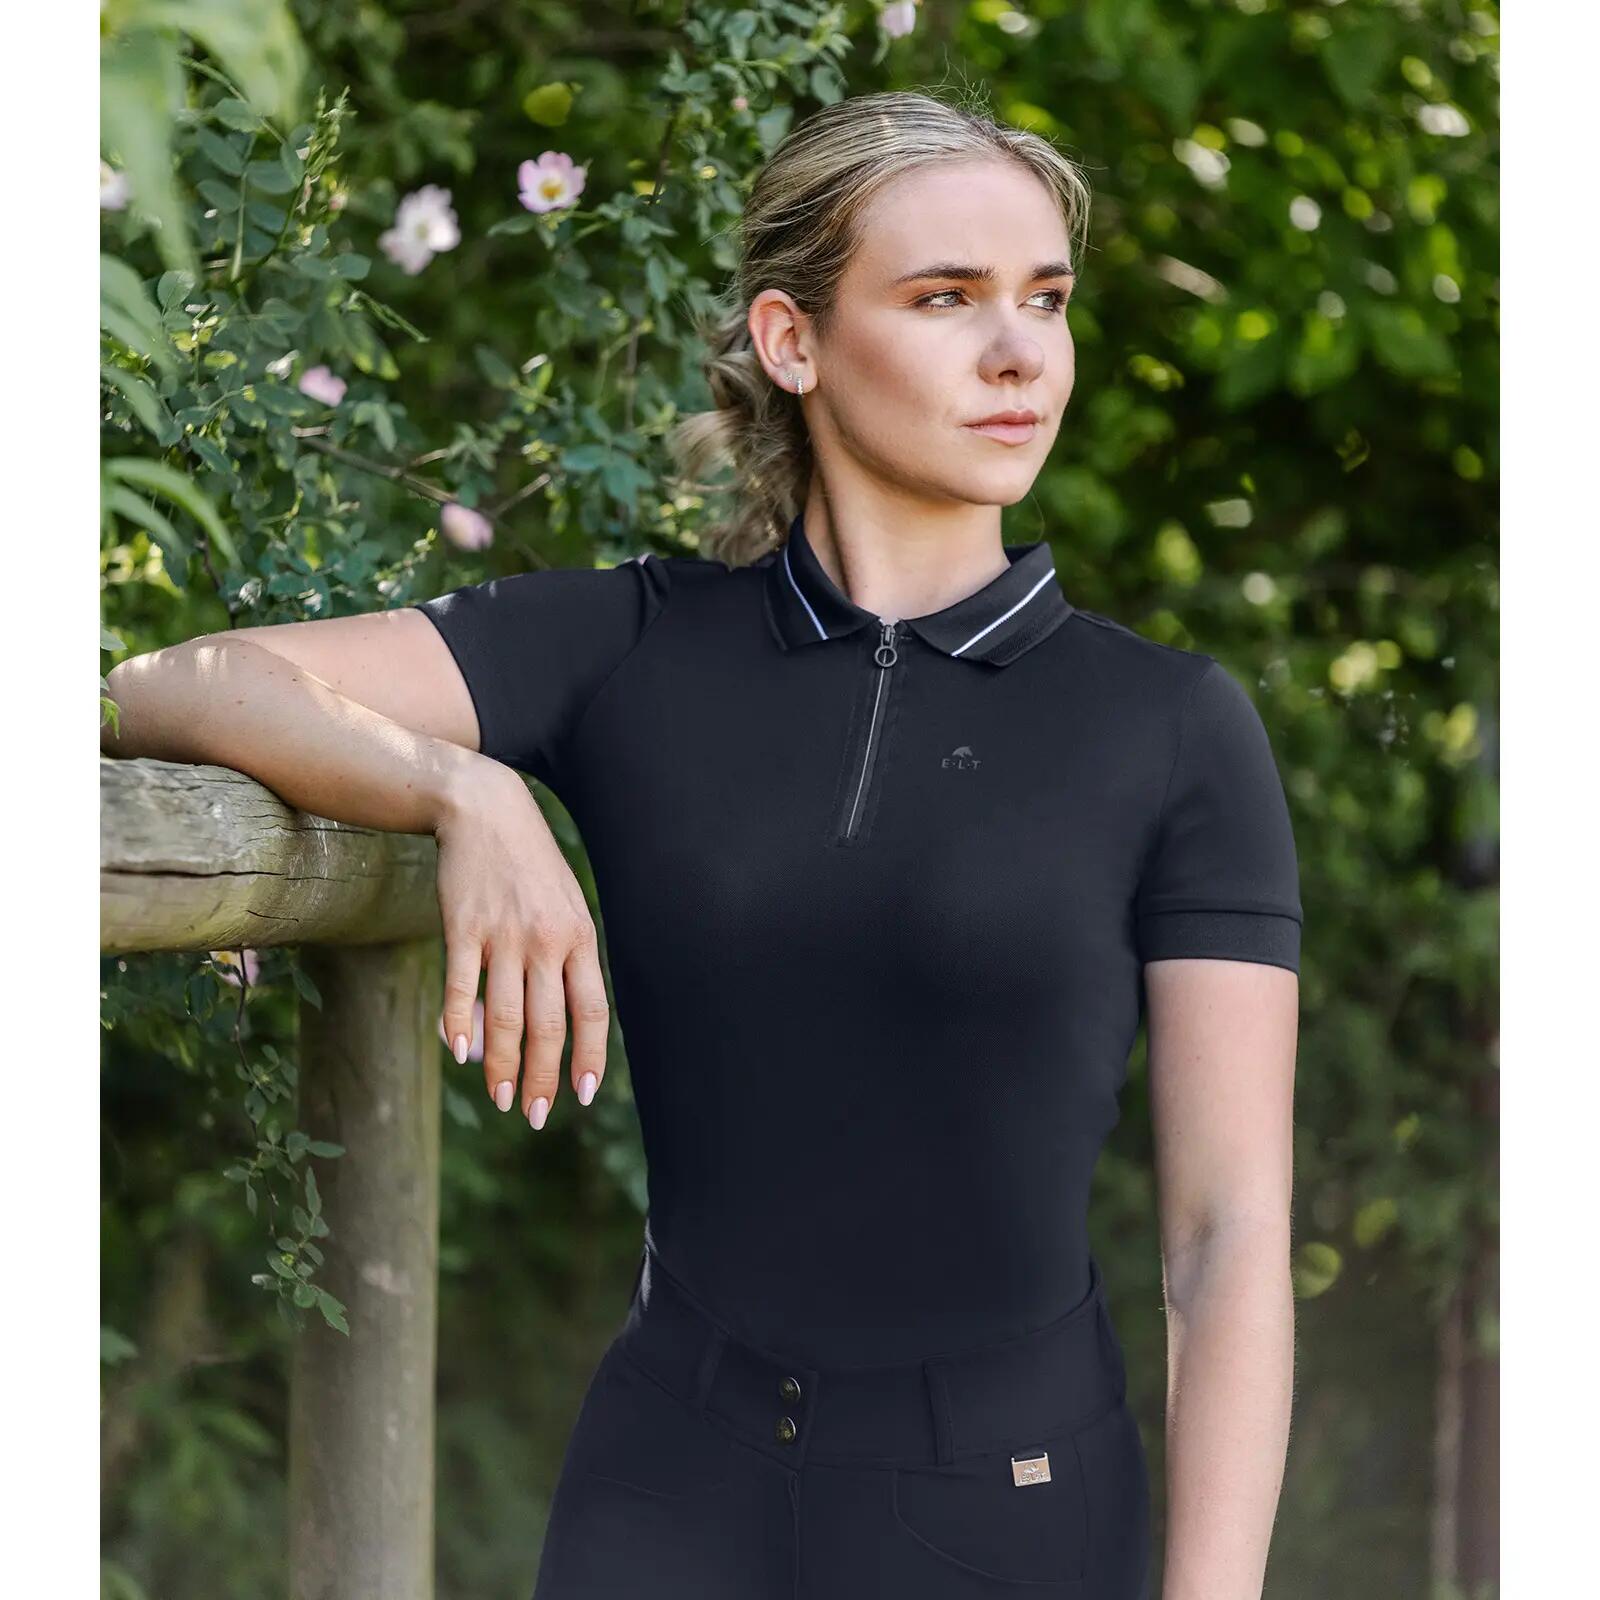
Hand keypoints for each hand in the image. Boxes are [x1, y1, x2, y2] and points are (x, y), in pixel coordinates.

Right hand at [433, 758, 608, 1129]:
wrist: (486, 811)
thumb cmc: (529, 869)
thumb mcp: (562, 908)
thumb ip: (559, 963)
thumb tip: (538, 1025)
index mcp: (579, 938)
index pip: (592, 1011)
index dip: (589, 1056)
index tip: (582, 1095)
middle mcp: (546, 941)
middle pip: (549, 1025)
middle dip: (543, 1077)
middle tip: (533, 1114)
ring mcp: (504, 935)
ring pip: (506, 1017)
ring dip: (503, 1066)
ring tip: (502, 1098)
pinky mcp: (463, 927)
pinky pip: (462, 987)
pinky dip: (459, 1024)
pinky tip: (459, 1052)